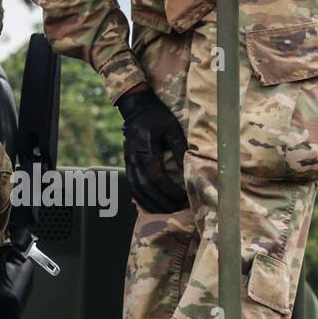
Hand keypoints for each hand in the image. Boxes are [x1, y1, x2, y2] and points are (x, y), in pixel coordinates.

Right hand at [116, 86, 187, 213]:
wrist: (136, 107)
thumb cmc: (157, 116)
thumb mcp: (172, 129)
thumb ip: (180, 149)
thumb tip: (191, 170)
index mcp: (146, 151)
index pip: (157, 178)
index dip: (170, 192)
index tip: (184, 199)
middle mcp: (134, 159)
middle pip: (145, 188)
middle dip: (160, 202)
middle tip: (176, 211)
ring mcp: (128, 161)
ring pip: (135, 189)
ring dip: (149, 203)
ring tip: (164, 212)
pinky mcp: (127, 162)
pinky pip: (131, 184)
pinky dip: (140, 197)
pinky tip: (149, 204)